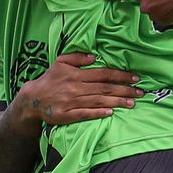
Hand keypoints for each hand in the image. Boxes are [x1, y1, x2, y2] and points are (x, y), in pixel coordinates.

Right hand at [16, 52, 141, 125]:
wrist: (32, 99)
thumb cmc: (49, 79)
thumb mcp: (60, 62)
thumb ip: (77, 58)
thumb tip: (95, 57)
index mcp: (76, 74)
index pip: (103, 74)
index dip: (120, 76)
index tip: (135, 78)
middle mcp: (75, 88)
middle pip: (104, 89)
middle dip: (124, 90)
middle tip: (140, 92)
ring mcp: (71, 102)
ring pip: (98, 101)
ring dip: (117, 102)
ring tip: (132, 103)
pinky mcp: (66, 116)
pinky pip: (85, 114)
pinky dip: (98, 113)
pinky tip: (110, 112)